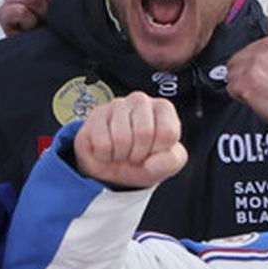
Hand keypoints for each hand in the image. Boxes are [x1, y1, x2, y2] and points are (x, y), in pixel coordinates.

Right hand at [69, 92, 184, 189]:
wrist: (111, 168)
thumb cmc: (142, 161)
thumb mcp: (165, 166)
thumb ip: (171, 161)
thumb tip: (152, 161)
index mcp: (163, 109)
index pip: (168, 132)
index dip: (160, 150)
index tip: (154, 151)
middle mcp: (140, 100)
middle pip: (144, 133)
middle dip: (139, 153)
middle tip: (135, 153)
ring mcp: (116, 105)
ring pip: (121, 138)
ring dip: (121, 154)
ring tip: (121, 151)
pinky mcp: (96, 115)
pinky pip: (102, 143)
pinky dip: (105, 154)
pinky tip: (107, 149)